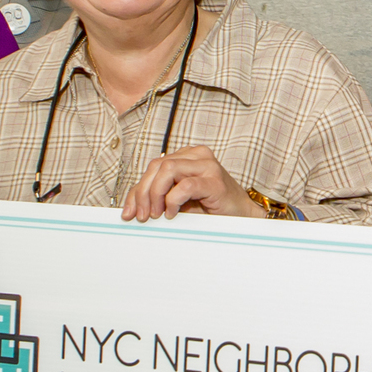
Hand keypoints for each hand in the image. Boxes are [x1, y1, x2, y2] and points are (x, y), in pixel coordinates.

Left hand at [121, 146, 257, 220]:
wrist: (242, 216)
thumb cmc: (211, 208)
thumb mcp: (179, 200)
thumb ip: (159, 196)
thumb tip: (132, 207)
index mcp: (187, 156)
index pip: (153, 167)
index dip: (136, 190)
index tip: (128, 212)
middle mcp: (197, 155)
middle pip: (157, 166)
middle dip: (142, 193)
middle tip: (142, 216)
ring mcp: (207, 165)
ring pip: (167, 170)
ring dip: (156, 194)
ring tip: (157, 214)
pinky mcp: (215, 180)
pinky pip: (185, 185)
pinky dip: (173, 200)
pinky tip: (173, 213)